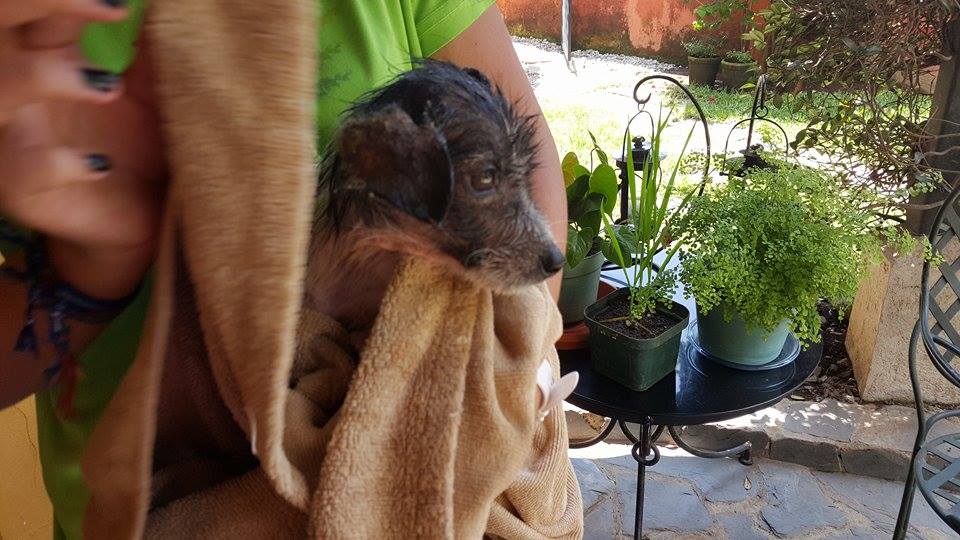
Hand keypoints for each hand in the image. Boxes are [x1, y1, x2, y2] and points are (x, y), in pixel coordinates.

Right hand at [0, 0, 164, 298]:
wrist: (140, 222)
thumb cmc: (144, 148)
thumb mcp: (156, 95)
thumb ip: (153, 52)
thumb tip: (175, 9)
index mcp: (48, 53)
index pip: (34, 5)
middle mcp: (18, 88)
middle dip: (36, 0)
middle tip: (111, 6)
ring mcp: (12, 137)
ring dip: (45, 77)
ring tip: (107, 87)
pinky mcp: (21, 189)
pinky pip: (21, 165)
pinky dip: (59, 162)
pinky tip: (99, 166)